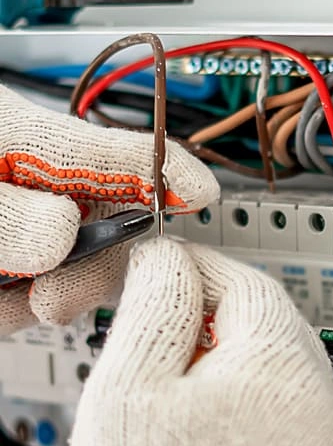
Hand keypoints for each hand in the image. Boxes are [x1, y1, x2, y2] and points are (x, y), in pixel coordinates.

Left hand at [0, 84, 218, 333]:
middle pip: (106, 220)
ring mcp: (26, 225)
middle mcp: (32, 181)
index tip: (200, 190)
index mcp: (18, 138)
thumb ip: (3, 213)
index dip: (162, 170)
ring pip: (74, 266)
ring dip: (44, 294)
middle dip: (92, 263)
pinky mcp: (14, 259)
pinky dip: (15, 308)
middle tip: (53, 296)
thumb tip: (63, 232)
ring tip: (1, 295)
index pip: (108, 151)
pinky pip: (34, 292)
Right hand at [66, 238, 332, 445]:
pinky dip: (260, 410)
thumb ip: (159, 303)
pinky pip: (296, 420)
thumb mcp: (135, 380)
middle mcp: (323, 401)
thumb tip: (170, 262)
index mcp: (281, 365)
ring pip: (285, 374)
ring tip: (184, 393)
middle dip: (218, 318)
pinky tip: (219, 435)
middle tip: (168, 331)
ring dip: (239, 366)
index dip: (200, 270)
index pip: (246, 284)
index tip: (170, 270)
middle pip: (271, 327)